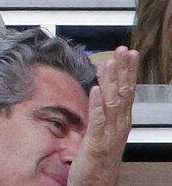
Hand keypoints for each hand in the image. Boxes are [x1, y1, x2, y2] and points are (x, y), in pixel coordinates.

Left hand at [69, 46, 138, 185]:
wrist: (97, 185)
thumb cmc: (99, 158)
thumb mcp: (103, 130)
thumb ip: (103, 111)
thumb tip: (100, 90)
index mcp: (120, 121)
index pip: (126, 91)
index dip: (127, 71)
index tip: (126, 52)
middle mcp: (118, 125)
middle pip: (123, 93)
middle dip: (123, 70)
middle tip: (124, 50)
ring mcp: (109, 134)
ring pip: (112, 103)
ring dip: (110, 82)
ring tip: (109, 63)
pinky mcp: (96, 143)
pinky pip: (97, 121)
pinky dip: (96, 104)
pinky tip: (95, 90)